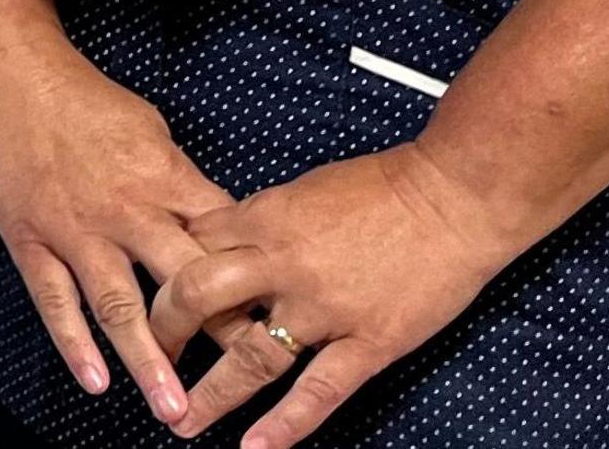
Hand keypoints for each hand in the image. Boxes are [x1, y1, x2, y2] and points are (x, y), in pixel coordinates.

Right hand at [0, 40, 236, 425]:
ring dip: (149, 361)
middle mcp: (126, 212)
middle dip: (215, 335)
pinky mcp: (33, 242)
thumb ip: (181, 184)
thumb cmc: (86, 102)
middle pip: (182, 282)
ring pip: (119, 307)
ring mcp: (77, 232)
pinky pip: (56, 302)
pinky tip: (95, 381)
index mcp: (165, 180)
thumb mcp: (154, 132)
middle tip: (246, 382)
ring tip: (173, 408)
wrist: (15, 79)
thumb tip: (214, 224)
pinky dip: (74, 346)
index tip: (277, 321)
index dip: (251, 284)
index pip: (220, 243)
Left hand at [140, 144, 518, 445]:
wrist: (456, 197)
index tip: (158, 293)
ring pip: (250, 358)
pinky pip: (319, 392)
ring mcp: (325, 309)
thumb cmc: (385, 184)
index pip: (193, 245)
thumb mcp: (307, 186)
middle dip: (167, 329)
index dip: (169, 269)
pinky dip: (285, 426)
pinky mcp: (368, 343)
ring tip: (182, 423)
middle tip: (153, 356)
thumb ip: (267, 220)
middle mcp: (284, 264)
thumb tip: (233, 243)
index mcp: (267, 217)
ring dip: (212, 394)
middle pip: (199, 296)